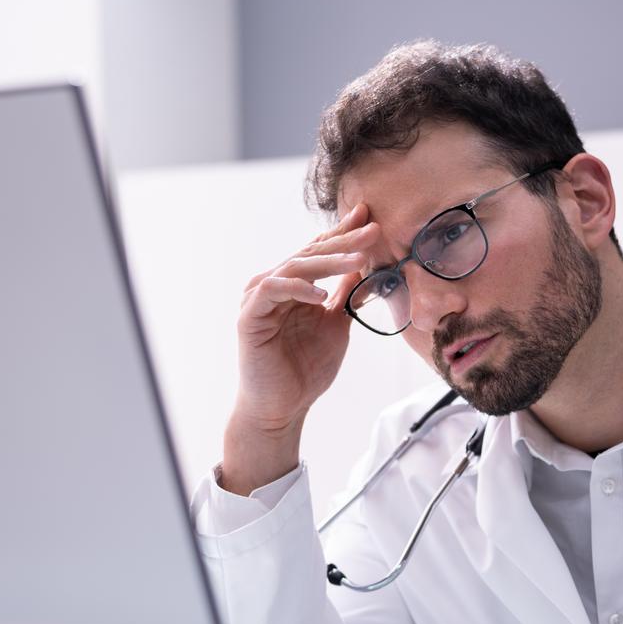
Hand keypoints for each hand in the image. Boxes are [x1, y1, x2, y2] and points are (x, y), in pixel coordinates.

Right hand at [232, 202, 380, 433]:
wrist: (283, 407)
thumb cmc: (306, 369)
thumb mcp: (335, 324)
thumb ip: (344, 295)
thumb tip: (364, 267)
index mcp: (294, 284)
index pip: (319, 251)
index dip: (343, 233)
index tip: (370, 216)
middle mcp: (274, 284)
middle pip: (311, 253)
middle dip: (344, 240)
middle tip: (373, 229)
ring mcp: (259, 297)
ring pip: (295, 266)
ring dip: (328, 261)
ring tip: (358, 259)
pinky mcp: (249, 315)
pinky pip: (273, 290)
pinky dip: (299, 289)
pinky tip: (322, 295)